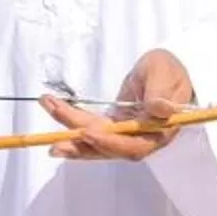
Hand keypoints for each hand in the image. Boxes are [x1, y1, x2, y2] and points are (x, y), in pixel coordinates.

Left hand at [43, 49, 190, 161]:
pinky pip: (91, 127)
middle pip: (109, 147)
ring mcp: (125, 132)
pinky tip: (54, 110)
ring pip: (96, 139)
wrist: (166, 68)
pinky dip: (72, 120)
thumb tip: (160, 109)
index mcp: (160, 130)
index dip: (111, 143)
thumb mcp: (165, 75)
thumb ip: (161, 93)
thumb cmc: (169, 70)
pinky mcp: (113, 124)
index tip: (89, 133)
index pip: (135, 146)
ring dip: (70, 133)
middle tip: (55, 142)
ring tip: (47, 120)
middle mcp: (142, 136)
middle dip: (81, 144)